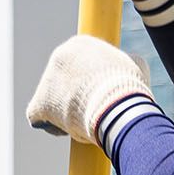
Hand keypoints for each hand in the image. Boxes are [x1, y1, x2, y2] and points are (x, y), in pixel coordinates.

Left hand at [26, 35, 152, 151]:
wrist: (115, 106)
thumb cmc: (129, 89)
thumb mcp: (134, 66)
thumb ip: (125, 63)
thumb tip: (129, 63)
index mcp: (81, 44)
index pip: (79, 64)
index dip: (87, 83)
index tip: (97, 95)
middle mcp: (60, 55)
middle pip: (63, 81)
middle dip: (75, 98)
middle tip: (92, 110)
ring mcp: (47, 78)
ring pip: (53, 101)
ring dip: (67, 113)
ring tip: (88, 120)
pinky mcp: (39, 102)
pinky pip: (39, 117)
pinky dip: (52, 126)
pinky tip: (70, 129)